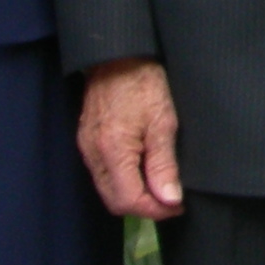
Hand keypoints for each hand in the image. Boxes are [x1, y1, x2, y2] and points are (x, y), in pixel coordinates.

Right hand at [78, 58, 183, 219]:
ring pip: (107, 190)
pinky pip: (102, 174)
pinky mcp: (86, 141)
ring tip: (161, 185)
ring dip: (134, 194)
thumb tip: (170, 199)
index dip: (155, 210)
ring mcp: (86, 148)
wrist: (118, 55)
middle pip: (114, 202)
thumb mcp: (163, 122)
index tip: (178, 205)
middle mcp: (93, 155)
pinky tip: (142, 170)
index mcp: (112, 152)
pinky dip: (123, 180)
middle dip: (145, 206)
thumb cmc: (145, 83)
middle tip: (172, 199)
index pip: (128, 201)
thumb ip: (164, 164)